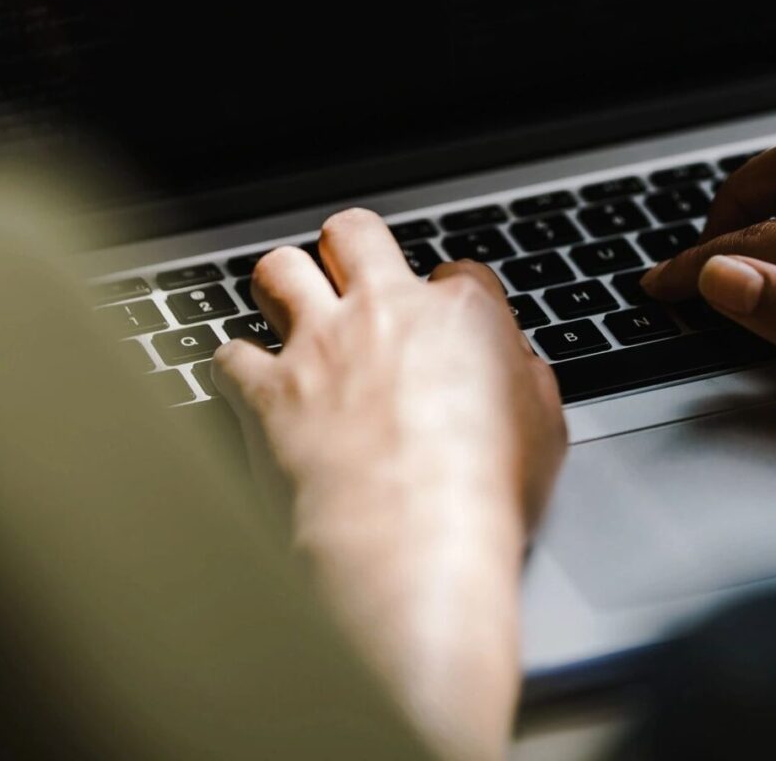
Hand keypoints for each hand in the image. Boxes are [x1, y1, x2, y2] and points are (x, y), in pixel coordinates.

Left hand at [212, 208, 565, 760]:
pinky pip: (230, 354)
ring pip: (280, 269)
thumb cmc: (484, 495)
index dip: (450, 298)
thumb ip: (527, 382)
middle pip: (354, 233)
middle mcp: (386, 312)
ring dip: (283, 287)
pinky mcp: (269, 391)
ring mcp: (321, 347)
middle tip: (352, 280)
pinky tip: (248, 382)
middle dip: (350, 249)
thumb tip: (518, 371)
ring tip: (288, 310)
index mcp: (462, 314)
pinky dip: (235, 367)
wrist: (412, 542)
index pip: (457, 270)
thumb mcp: (545, 431)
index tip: (445, 327)